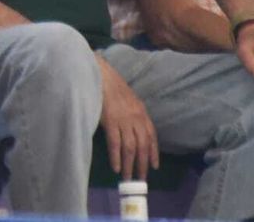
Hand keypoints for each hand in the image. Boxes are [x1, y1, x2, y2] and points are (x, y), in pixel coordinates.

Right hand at [99, 56, 158, 181]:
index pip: (152, 136)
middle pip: (142, 146)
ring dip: (130, 165)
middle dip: (142, 164)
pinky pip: (115, 143)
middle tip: (141, 179)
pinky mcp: (110, 122)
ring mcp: (124, 120)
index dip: (153, 152)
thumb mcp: (129, 99)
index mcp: (141, 112)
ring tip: (128, 178)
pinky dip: (116, 157)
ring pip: (130, 148)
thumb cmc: (111, 86)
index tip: (154, 166)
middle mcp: (136, 118)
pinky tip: (117, 167)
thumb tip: (133, 131)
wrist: (100, 75)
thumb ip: (133, 114)